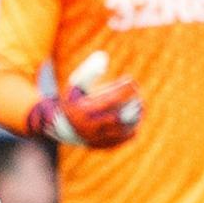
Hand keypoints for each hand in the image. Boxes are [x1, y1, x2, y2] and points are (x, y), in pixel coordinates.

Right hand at [27, 51, 141, 147]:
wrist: (62, 127)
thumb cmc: (73, 101)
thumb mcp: (76, 83)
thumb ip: (89, 70)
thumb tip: (104, 57)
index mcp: (84, 110)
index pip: (111, 98)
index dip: (124, 88)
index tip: (131, 80)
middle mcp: (90, 126)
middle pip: (120, 116)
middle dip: (133, 105)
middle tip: (139, 96)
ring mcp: (97, 138)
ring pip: (123, 130)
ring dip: (135, 118)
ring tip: (141, 107)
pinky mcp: (102, 146)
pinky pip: (122, 140)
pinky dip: (131, 131)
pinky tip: (136, 122)